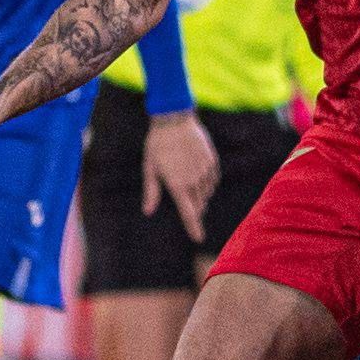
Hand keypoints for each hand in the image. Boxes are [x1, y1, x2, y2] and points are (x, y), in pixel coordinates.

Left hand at [142, 111, 219, 242]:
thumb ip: (151, 191)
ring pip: (205, 192)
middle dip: (192, 206)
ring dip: (198, 193)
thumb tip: (147, 212)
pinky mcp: (212, 162)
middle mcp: (193, 181)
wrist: (175, 120)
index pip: (188, 213)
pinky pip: (212, 180)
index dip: (194, 227)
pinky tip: (196, 172)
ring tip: (186, 176)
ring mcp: (205, 171)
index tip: (199, 239)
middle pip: (197, 204)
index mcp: (177, 185)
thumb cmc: (157, 145)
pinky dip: (206, 182)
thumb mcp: (149, 168)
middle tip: (182, 193)